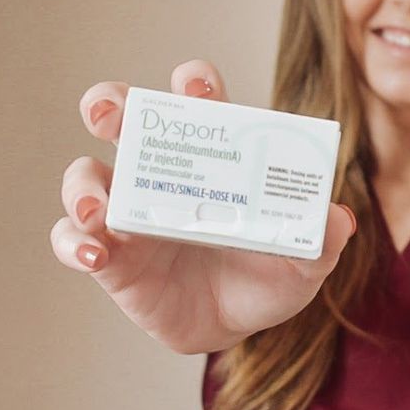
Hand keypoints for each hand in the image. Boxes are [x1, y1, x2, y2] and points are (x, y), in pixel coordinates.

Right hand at [50, 60, 356, 353]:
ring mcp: (128, 212)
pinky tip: (94, 254)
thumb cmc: (267, 276)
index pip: (196, 100)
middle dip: (110, 104)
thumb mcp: (303, 261)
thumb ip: (321, 239)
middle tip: (109, 113)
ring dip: (84, 184)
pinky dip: (74, 242)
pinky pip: (72, 238)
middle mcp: (163, 172)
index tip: (198, 87)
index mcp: (212, 156)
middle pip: (123, 118)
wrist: (237, 327)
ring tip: (101, 207)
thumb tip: (337, 218)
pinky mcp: (109, 255)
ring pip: (85, 176)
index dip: (193, 83)